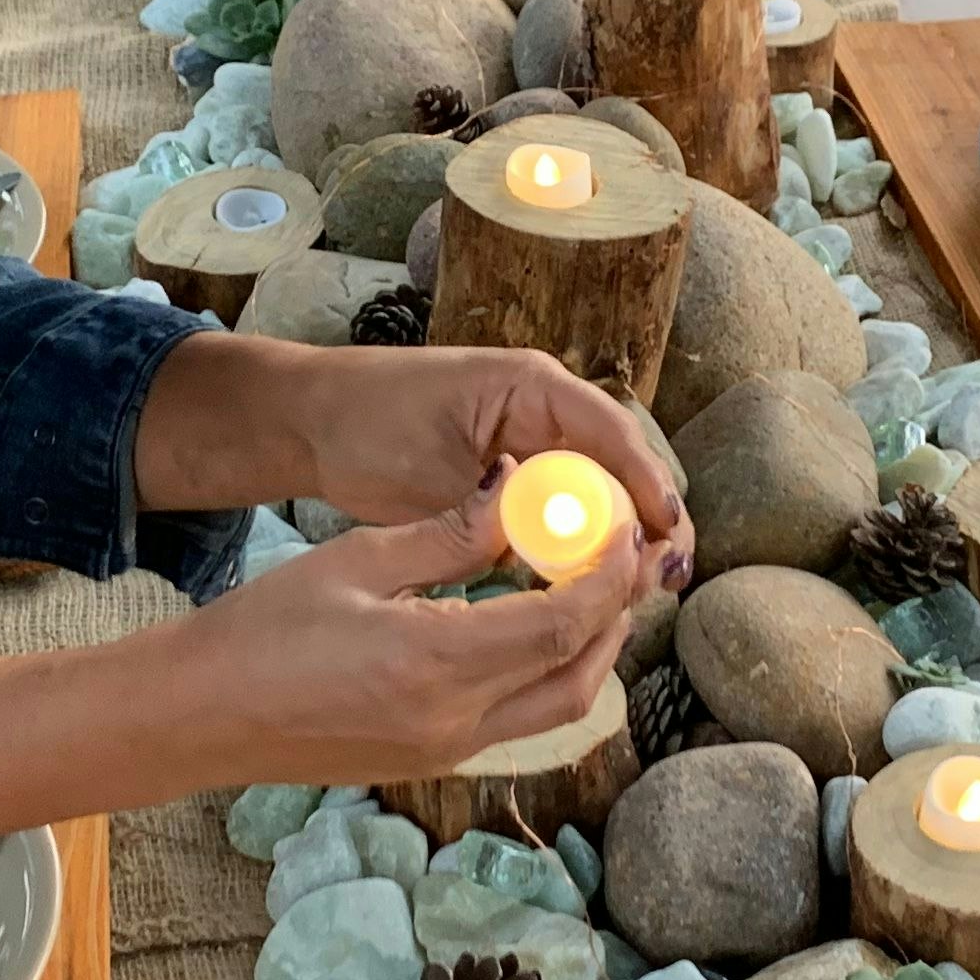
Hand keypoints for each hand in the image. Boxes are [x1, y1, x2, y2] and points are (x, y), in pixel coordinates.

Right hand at [177, 477, 660, 785]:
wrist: (200, 715)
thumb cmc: (263, 630)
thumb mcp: (358, 561)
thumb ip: (450, 535)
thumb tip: (519, 493)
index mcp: (436, 664)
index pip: (562, 623)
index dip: (609, 576)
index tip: (626, 530)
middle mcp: (454, 722)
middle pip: (580, 676)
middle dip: (615, 616)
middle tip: (624, 558)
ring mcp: (445, 753)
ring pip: (558, 708)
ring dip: (590, 652)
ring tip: (592, 590)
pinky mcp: (431, 762)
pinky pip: (518, 722)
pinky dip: (547, 675)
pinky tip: (534, 628)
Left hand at [296, 346, 694, 583]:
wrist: (312, 421)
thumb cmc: (366, 426)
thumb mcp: (430, 476)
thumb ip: (490, 515)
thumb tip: (549, 563)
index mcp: (533, 386)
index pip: (613, 433)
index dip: (647, 485)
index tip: (667, 533)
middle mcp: (547, 410)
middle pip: (621, 466)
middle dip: (647, 522)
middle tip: (664, 579)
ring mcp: (534, 443)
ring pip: (599, 494)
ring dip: (619, 540)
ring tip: (641, 593)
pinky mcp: (516, 478)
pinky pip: (563, 513)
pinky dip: (578, 548)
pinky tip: (592, 590)